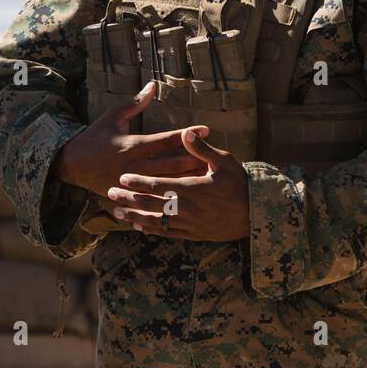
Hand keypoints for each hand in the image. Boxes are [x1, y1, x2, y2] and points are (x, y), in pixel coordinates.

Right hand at [54, 82, 210, 200]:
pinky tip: (186, 197)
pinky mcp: (129, 195)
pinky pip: (153, 198)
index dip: (187, 135)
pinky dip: (170, 196)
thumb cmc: (95, 136)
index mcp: (133, 144)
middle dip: (195, 161)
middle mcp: (135, 164)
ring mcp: (133, 182)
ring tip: (208, 177)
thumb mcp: (113, 116)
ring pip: (166, 182)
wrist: (72, 164)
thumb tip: (152, 85)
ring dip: (187, 180)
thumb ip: (135, 103)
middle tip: (217, 159)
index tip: (207, 129)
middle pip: (171, 164)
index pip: (166, 139)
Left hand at [106, 128, 248, 241]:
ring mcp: (189, 224)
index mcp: (192, 188)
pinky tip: (139, 227)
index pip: (158, 184)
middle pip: (151, 204)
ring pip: (155, 222)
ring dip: (134, 216)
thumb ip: (202, 149)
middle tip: (109, 194)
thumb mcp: (225, 161)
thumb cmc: (241, 184)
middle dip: (129, 199)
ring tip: (116, 213)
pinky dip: (152, 230)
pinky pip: (168, 234)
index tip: (122, 177)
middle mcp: (187, 208)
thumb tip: (186, 132)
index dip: (139, 181)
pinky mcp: (194, 235)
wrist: (257, 214)